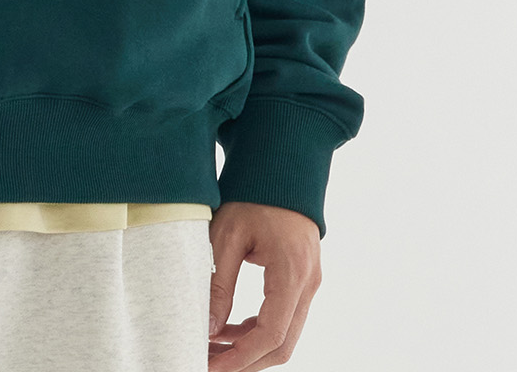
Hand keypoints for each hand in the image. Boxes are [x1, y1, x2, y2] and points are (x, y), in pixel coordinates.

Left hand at [207, 201, 321, 368]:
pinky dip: (257, 329)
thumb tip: (207, 328)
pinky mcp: (302, 278)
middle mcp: (308, 283)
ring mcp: (309, 282)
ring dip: (249, 347)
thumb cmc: (254, 194)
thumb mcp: (227, 235)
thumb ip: (219, 283)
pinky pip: (283, 316)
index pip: (271, 335)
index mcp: (292, 273)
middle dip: (245, 360)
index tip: (212, 367)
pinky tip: (226, 329)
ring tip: (211, 348)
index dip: (241, 358)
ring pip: (284, 334)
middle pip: (282, 344)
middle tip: (209, 364)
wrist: (282, 165)